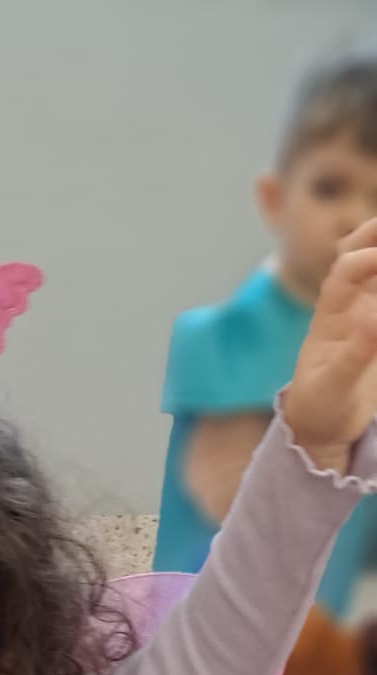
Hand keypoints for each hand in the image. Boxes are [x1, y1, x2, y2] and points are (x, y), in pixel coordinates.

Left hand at [284, 219, 376, 471]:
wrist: (321, 426)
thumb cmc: (319, 404)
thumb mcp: (334, 384)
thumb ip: (354, 353)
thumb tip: (375, 317)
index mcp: (330, 311)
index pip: (348, 267)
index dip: (369, 257)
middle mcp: (349, 303)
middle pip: (361, 251)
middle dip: (375, 233)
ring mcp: (366, 312)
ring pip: (376, 271)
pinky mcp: (376, 331)